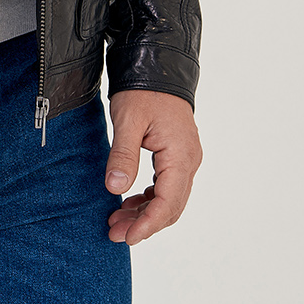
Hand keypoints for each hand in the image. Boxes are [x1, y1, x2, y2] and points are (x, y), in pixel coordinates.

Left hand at [105, 90, 201, 245]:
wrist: (156, 66)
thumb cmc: (143, 90)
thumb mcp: (128, 120)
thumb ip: (123, 155)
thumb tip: (115, 189)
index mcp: (181, 155)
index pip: (168, 202)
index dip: (148, 224)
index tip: (127, 237)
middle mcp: (189, 160)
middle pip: (171, 206)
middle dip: (144, 224)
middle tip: (114, 233)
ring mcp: (186, 158)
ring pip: (169, 198)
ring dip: (145, 213)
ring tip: (116, 222)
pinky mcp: (177, 155)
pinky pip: (167, 186)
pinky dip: (149, 199)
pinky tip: (128, 203)